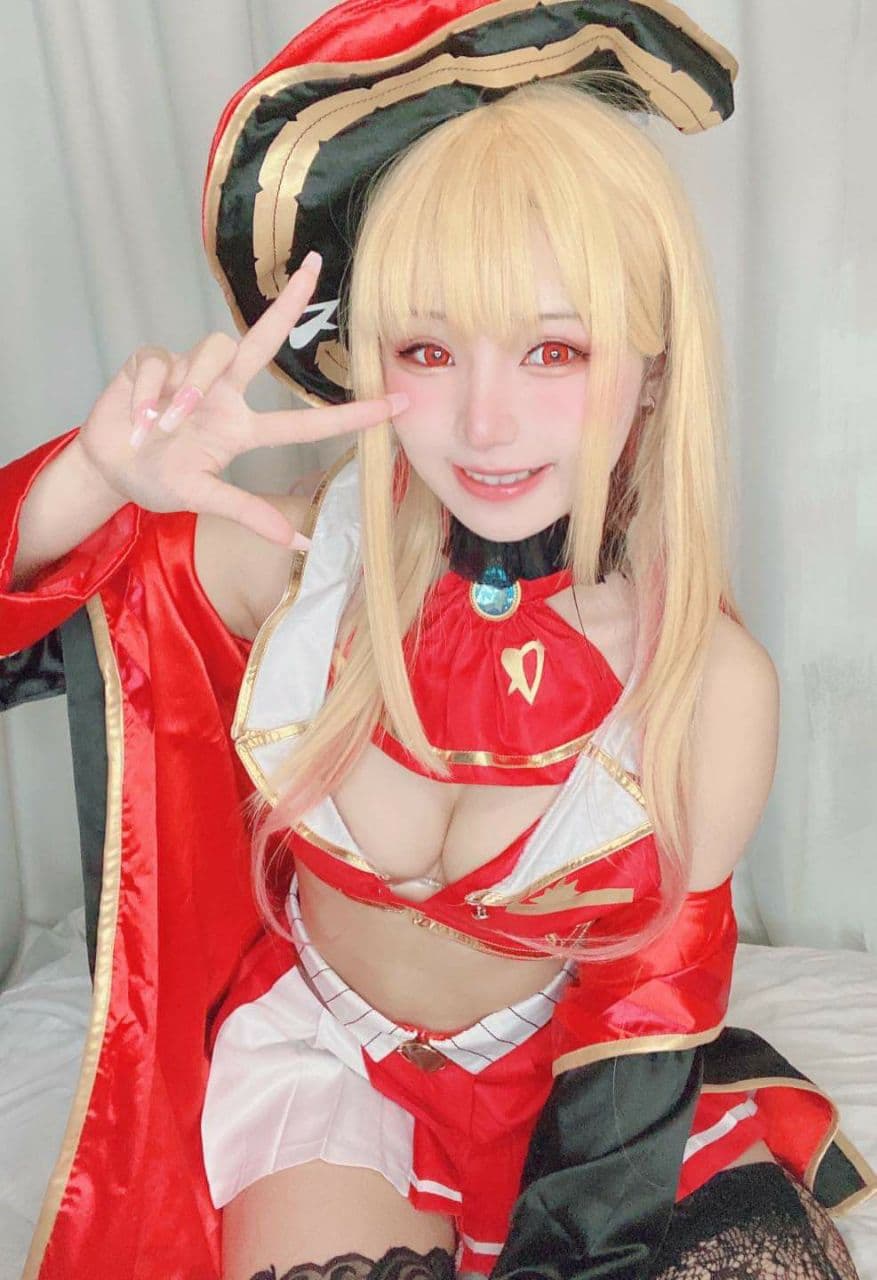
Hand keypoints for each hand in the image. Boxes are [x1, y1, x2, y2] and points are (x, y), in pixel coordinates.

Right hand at [77, 254, 405, 547]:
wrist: (107, 467)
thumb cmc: (161, 478)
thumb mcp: (202, 498)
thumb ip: (247, 513)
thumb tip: (299, 543)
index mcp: (243, 427)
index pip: (306, 421)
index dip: (351, 415)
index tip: (398, 404)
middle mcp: (225, 391)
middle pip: (263, 339)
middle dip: (288, 303)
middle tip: (313, 268)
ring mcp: (190, 371)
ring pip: (210, 352)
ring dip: (187, 391)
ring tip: (158, 431)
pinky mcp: (153, 359)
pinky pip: (160, 364)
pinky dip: (146, 397)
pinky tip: (135, 422)